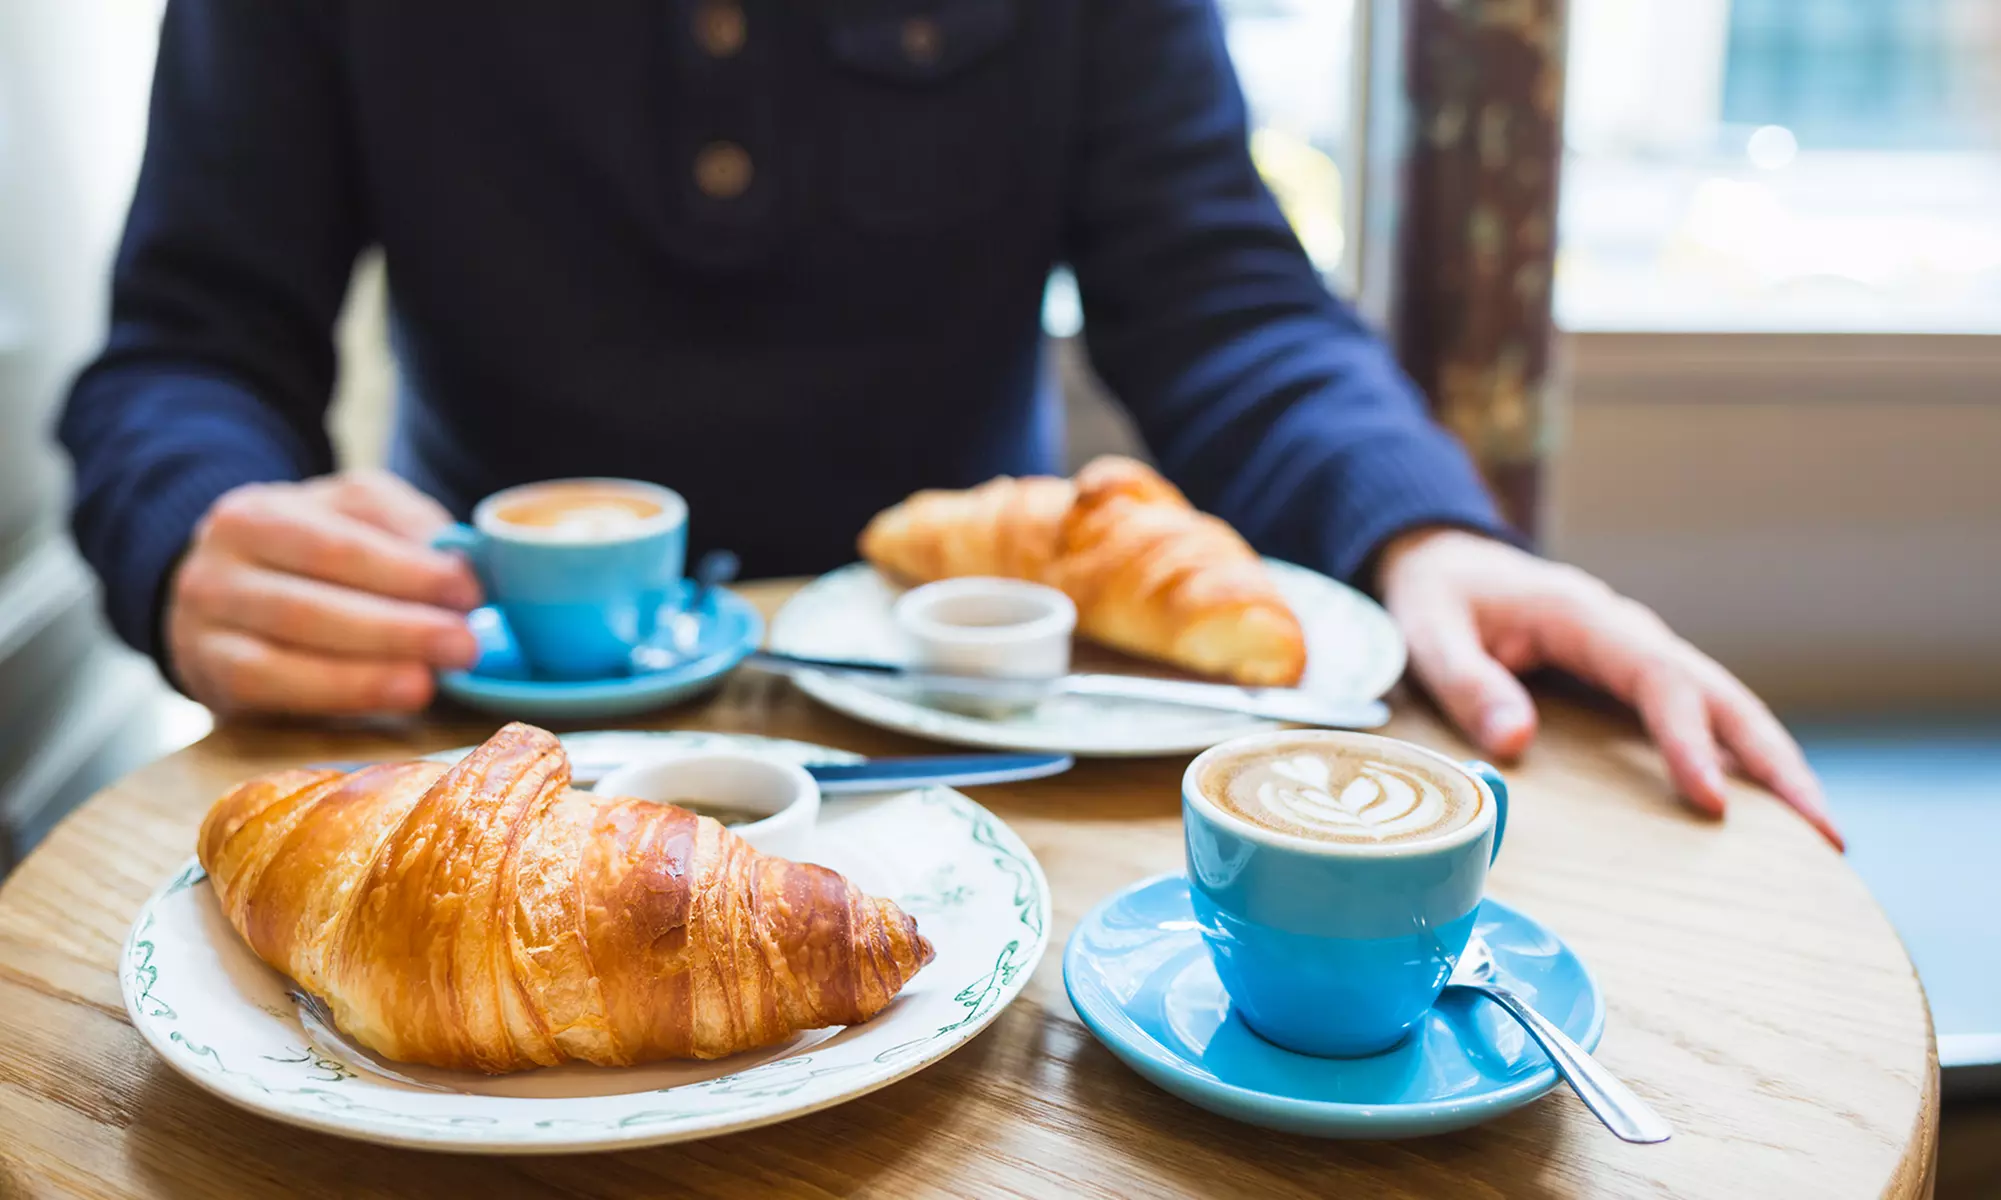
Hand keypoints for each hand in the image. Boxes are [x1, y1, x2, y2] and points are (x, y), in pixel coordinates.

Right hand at [166, 470, 482, 716]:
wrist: (224, 591)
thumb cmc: (307, 550)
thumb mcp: (352, 515)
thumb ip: (403, 525)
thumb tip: (460, 559)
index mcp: (257, 514)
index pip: (336, 545)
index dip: (407, 571)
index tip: (468, 593)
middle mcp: (217, 568)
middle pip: (311, 604)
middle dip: (396, 629)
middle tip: (463, 646)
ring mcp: (204, 626)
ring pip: (289, 652)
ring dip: (369, 672)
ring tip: (430, 681)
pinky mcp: (212, 677)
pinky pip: (273, 689)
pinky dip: (338, 694)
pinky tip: (392, 696)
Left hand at [1377, 527, 1841, 848]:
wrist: (1444, 560)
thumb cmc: (1438, 596)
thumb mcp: (1429, 631)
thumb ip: (1467, 682)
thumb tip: (1516, 741)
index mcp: (1585, 617)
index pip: (1657, 679)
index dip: (1688, 739)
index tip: (1714, 800)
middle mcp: (1628, 633)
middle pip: (1721, 694)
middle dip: (1775, 762)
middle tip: (1826, 833)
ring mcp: (1640, 655)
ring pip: (1726, 706)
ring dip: (1774, 765)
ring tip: (1824, 835)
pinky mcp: (1636, 678)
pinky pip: (1701, 717)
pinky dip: (1741, 758)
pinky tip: (1769, 812)